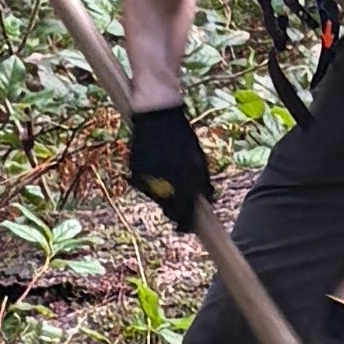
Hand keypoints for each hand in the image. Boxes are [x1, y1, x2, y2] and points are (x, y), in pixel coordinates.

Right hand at [125, 105, 213, 228]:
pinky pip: (143, 186)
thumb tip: (209, 201)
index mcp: (182, 181)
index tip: (186, 227)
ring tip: (168, 178)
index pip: (184, 214)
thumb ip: (203, 184)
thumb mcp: (198, 159)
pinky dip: (151, 183)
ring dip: (163, 195)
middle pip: (167, 208)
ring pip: (155, 198)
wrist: (156, 116)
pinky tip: (157, 169)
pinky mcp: (133, 172)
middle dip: (174, 209)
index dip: (186, 224)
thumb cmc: (182, 137)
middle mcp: (163, 183)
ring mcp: (146, 178)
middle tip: (180, 206)